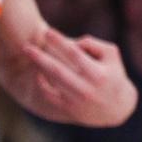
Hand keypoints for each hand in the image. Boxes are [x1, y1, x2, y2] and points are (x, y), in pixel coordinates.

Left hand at [22, 29, 136, 125]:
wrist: (115, 109)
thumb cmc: (112, 75)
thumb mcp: (111, 56)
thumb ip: (94, 44)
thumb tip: (74, 43)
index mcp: (97, 74)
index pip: (75, 54)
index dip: (60, 42)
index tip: (47, 32)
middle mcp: (85, 88)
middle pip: (57, 70)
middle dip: (40, 57)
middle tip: (26, 46)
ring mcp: (75, 100)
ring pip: (52, 82)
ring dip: (38, 67)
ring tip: (28, 53)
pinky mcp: (67, 108)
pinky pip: (49, 95)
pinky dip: (41, 84)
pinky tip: (37, 73)